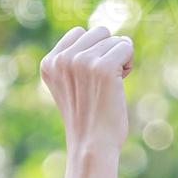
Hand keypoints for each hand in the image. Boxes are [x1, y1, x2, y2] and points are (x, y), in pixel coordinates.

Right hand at [39, 26, 133, 149]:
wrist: (92, 145)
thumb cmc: (87, 117)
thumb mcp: (70, 84)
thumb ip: (75, 58)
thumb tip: (107, 34)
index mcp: (49, 63)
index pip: (79, 33)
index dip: (93, 52)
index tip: (90, 78)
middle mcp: (62, 59)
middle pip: (99, 32)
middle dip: (107, 52)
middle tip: (102, 82)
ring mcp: (82, 62)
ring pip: (115, 39)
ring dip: (119, 59)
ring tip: (109, 86)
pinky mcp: (103, 67)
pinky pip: (126, 46)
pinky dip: (129, 62)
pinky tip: (120, 82)